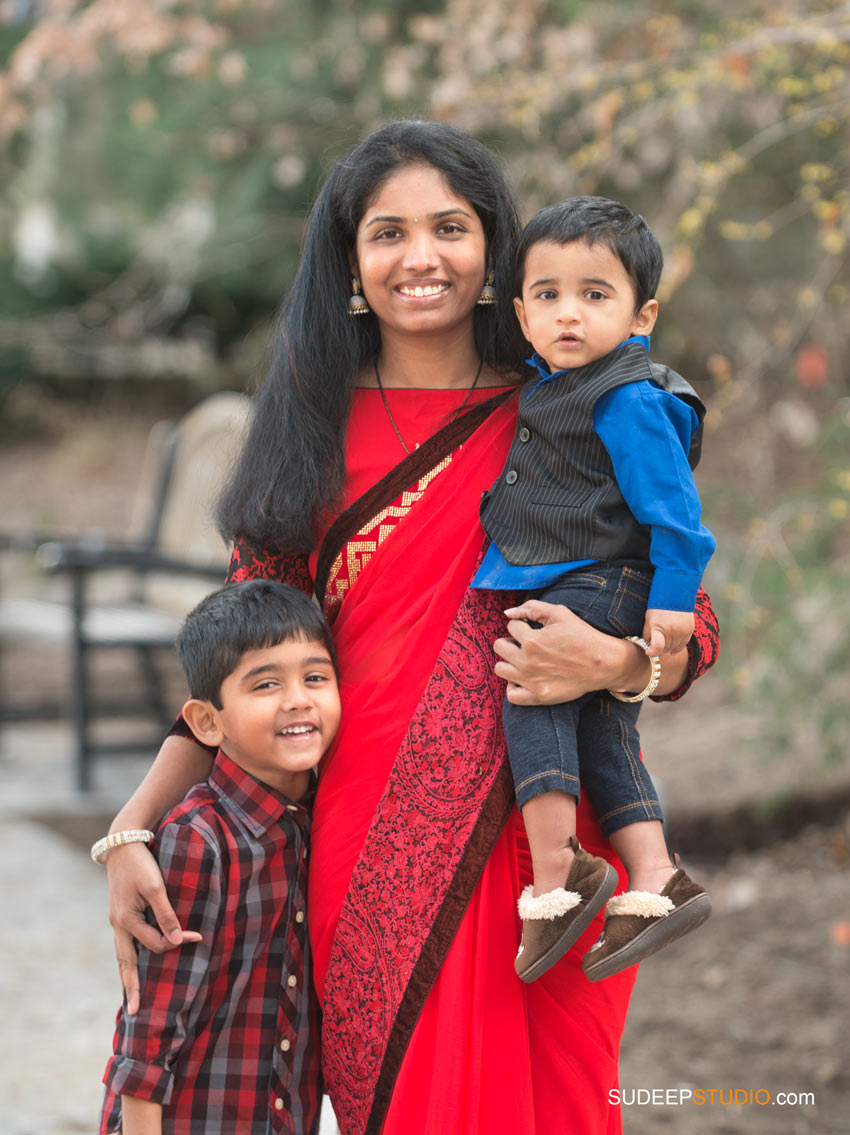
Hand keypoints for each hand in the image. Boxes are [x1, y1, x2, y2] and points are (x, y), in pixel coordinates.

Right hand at [106, 842, 201, 1014]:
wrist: (122, 844)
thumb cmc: (141, 864)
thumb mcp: (156, 886)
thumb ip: (166, 913)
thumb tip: (177, 939)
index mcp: (127, 921)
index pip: (156, 943)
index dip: (179, 942)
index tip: (199, 936)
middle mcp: (119, 925)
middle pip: (125, 963)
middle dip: (131, 987)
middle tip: (135, 1011)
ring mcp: (117, 921)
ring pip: (121, 956)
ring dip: (126, 976)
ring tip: (130, 997)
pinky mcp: (120, 914)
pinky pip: (123, 944)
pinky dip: (126, 959)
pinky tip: (130, 966)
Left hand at [493, 598, 642, 704]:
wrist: (604, 663)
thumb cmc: (583, 636)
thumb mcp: (559, 613)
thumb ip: (531, 608)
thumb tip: (507, 612)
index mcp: (532, 640)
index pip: (511, 626)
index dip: (523, 625)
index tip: (536, 629)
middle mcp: (528, 662)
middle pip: (499, 646)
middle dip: (511, 640)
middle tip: (527, 643)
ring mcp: (531, 681)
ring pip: (500, 669)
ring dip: (509, 661)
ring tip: (523, 659)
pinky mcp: (538, 697)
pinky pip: (511, 695)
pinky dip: (514, 686)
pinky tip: (523, 678)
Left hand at [643, 609, 694, 656]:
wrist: (676, 595)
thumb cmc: (659, 607)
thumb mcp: (649, 619)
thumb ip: (647, 633)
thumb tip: (646, 645)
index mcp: (659, 627)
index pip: (657, 646)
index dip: (652, 652)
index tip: (648, 652)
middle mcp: (672, 630)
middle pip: (665, 648)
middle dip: (659, 650)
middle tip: (655, 648)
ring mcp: (682, 631)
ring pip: (674, 648)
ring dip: (667, 649)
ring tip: (663, 646)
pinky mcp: (689, 630)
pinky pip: (683, 644)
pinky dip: (677, 648)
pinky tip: (672, 651)